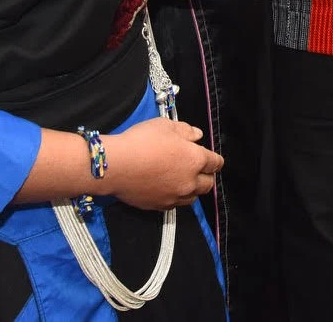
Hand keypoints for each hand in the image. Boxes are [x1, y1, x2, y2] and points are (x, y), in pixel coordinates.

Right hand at [101, 118, 222, 210]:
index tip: (210, 157)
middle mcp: (189, 182)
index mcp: (195, 160)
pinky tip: (167, 189)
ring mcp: (175, 196)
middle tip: (197, 169)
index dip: (214, 159)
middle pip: (208, 184)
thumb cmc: (143, 140)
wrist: (116, 166)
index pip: (215, 163)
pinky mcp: (160, 206)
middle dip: (206, 176)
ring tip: (182, 180)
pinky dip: (176, 197)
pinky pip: (175, 204)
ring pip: (193, 197)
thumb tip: (197, 136)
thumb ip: (185, 130)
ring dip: (192, 189)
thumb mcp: (165, 126)